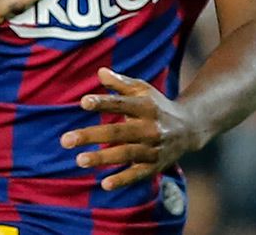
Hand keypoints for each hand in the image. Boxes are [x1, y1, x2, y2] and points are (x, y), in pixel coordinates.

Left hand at [60, 68, 201, 189]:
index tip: (83, 102)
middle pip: (118, 132)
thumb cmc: (156, 105)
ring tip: (79, 160)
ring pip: (125, 154)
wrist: (190, 128)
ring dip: (102, 158)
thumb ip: (120, 83)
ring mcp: (153, 148)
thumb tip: (100, 71)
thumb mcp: (142, 89)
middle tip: (65, 140)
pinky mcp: (155, 165)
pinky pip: (138, 174)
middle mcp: (150, 128)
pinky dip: (123, 179)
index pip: (121, 104)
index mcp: (145, 107)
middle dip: (91, 136)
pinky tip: (104, 184)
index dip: (103, 103)